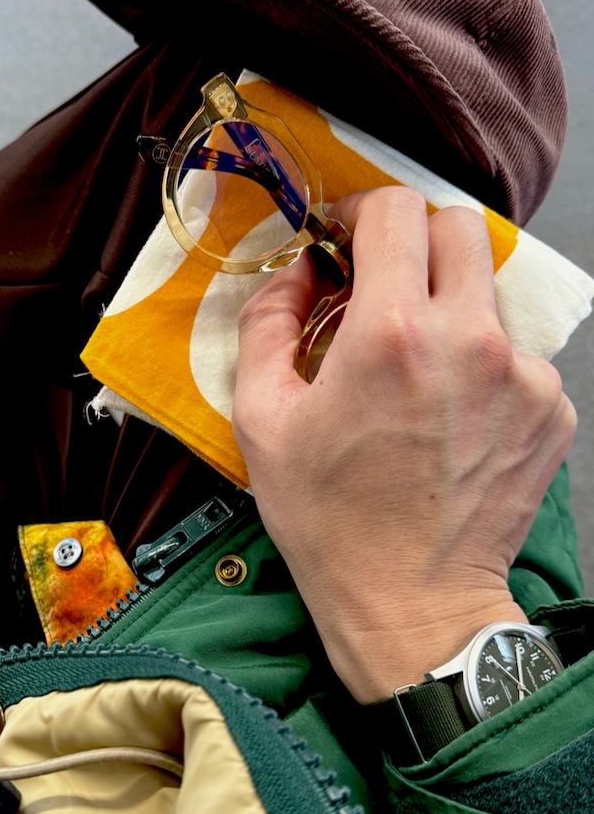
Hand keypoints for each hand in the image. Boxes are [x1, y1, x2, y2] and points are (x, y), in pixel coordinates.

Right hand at [232, 187, 576, 702]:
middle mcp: (470, 339)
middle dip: (415, 242)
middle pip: (459, 228)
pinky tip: (449, 418)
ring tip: (415, 375)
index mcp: (391, 333)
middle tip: (382, 286)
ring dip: (447, 310)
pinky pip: (515, 355)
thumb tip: (299, 269)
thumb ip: (269, 322)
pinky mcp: (552, 410)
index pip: (396, 209)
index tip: (344, 239)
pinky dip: (480, 367)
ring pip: (487, 294)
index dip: (361, 212)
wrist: (410, 604)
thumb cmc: (327, 518)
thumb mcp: (260, 419)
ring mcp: (524, 375)